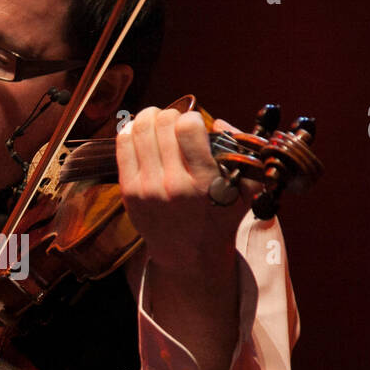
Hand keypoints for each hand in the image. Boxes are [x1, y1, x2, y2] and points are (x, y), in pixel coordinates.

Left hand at [117, 105, 254, 277]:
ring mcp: (148, 188)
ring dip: (149, 117)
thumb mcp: (247, 189)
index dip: (190, 118)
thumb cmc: (220, 216)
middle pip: (162, 123)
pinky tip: (140, 132)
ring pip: (139, 129)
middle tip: (175, 122)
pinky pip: (122, 145)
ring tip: (157, 122)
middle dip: (170, 115)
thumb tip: (218, 123)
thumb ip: (244, 153)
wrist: (190, 254)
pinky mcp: (129, 192)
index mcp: (206, 181)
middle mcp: (174, 184)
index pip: (187, 127)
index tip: (194, 125)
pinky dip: (131, 130)